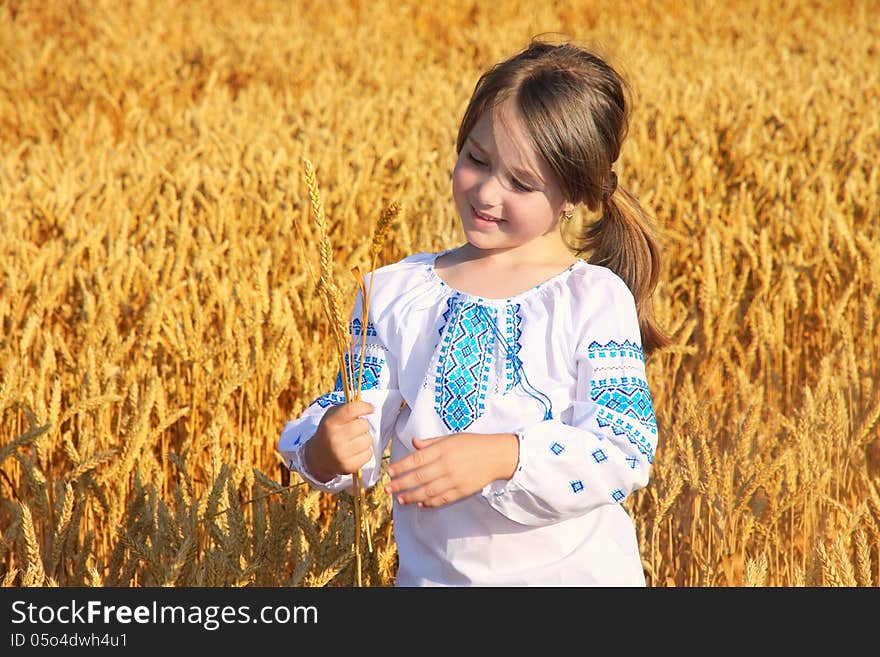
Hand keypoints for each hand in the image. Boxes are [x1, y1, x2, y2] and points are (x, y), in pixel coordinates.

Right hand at [305, 400, 374, 481]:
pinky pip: (368, 454)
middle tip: (356, 429)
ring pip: (368, 440)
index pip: (351, 410)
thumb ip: (347, 408)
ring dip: (364, 439)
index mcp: (330, 423)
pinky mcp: (348, 466)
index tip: (371, 408)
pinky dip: (365, 452)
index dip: (364, 407)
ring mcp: (341, 454)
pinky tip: (355, 452)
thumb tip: (369, 407)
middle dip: (363, 425)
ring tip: (354, 441)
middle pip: (364, 425)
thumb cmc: (330, 432)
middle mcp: (334, 438)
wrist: (318, 457)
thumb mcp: (332, 416)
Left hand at [385, 432, 518, 507]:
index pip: (416, 460)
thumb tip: (414, 443)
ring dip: (412, 497)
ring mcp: (454, 480)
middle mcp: (446, 466)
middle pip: (419, 478)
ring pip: (428, 492)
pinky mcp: (462, 491)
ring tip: (401, 499)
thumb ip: (432, 442)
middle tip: (388, 488)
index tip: (390, 472)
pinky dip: (430, 503)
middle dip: (401, 484)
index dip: (401, 467)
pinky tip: (420, 504)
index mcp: (443, 450)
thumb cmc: (473, 444)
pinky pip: (442, 499)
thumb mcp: (452, 438)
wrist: (497, 456)